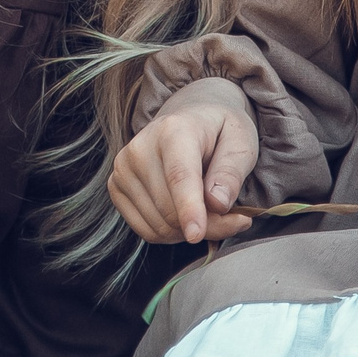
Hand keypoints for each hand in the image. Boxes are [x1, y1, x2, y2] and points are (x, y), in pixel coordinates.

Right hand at [107, 80, 258, 244]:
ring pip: (159, 226)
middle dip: (208, 227)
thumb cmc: (219, 133)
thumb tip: (217, 204)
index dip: (188, 208)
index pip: (179, 176)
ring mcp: (123, 169)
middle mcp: (140, 148)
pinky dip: (171, 234)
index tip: (196, 236)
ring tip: (210, 212)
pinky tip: (186, 215)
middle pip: (171, 210)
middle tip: (237, 218)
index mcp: (174, 130)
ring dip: (190, 231)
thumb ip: (231, 173)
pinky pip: (147, 231)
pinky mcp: (116, 187)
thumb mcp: (241, 144)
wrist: (190, 120)